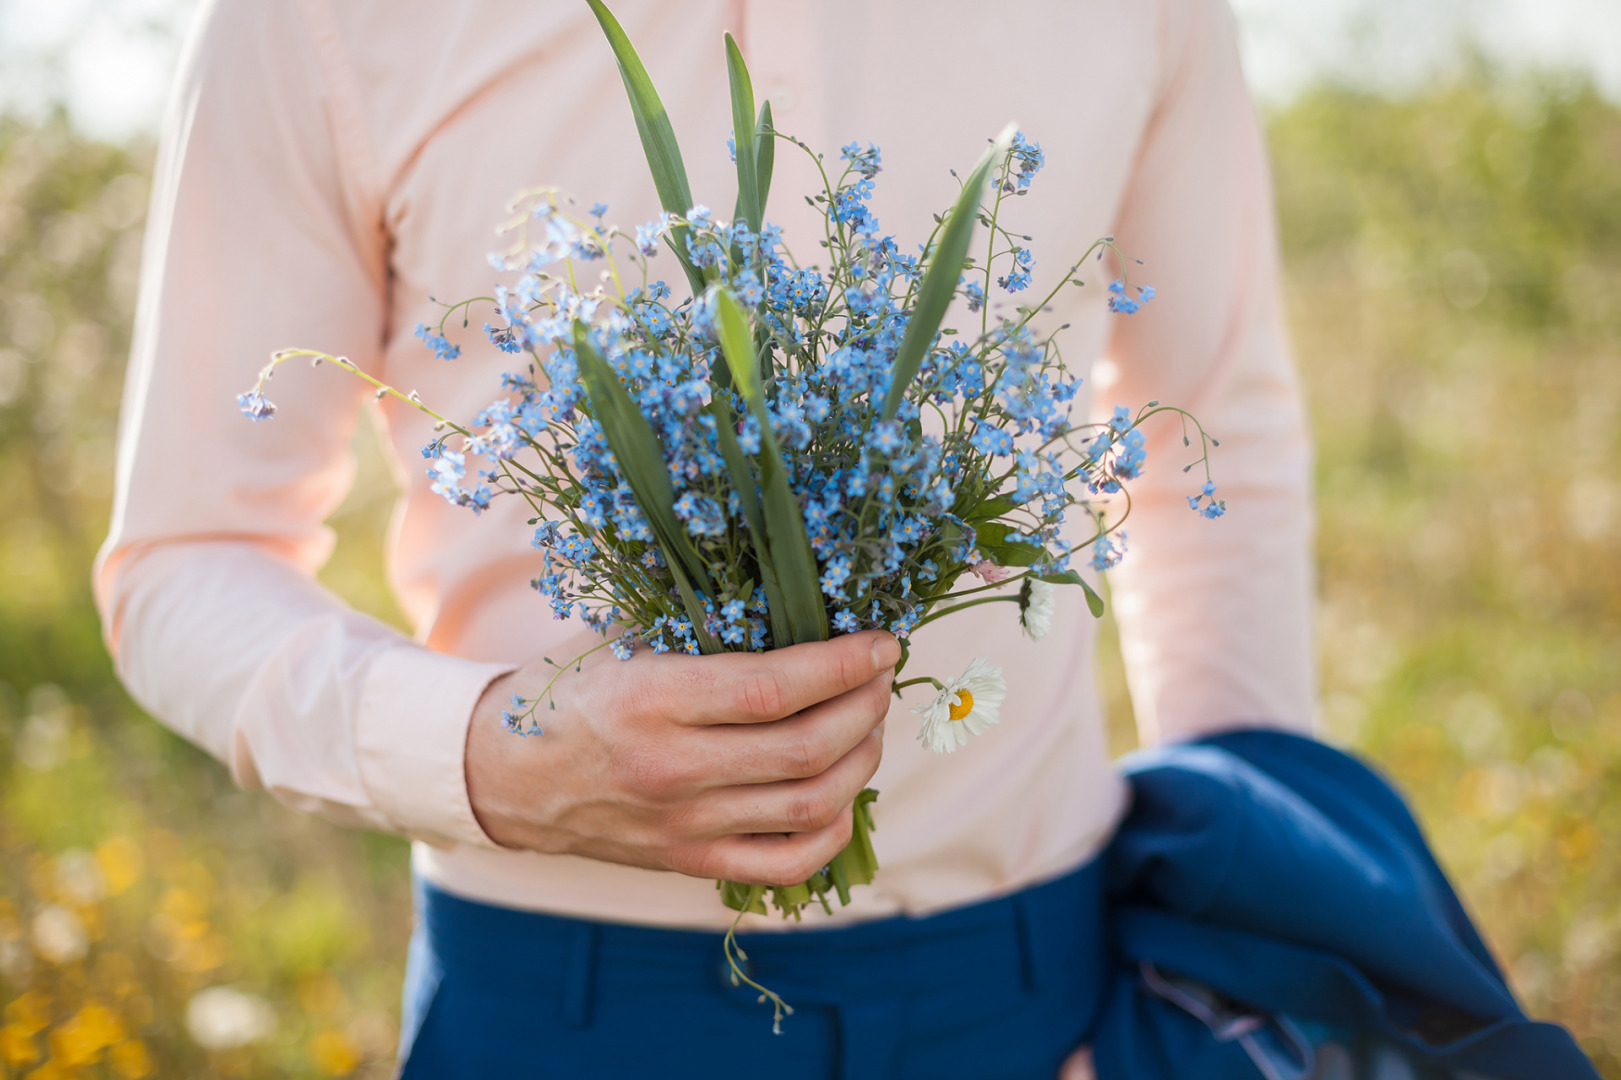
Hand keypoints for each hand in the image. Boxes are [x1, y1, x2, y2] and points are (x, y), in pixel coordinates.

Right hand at [465, 629, 899, 885]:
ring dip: (861, 761)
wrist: (501, 776)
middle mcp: (670, 770)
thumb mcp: (622, 640)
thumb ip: (700, 626)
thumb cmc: (568, 693)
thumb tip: (799, 602)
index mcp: (650, 701)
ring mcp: (682, 826)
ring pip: (809, 805)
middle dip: (866, 707)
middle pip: (805, 750)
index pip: (771, 690)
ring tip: (870, 724)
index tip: (881, 642)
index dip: (842, 665)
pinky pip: (786, 864)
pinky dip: (833, 830)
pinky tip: (844, 794)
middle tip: (882, 677)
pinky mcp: (688, 862)